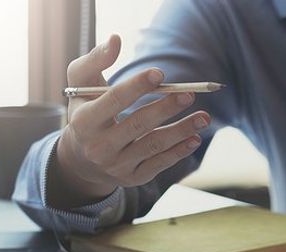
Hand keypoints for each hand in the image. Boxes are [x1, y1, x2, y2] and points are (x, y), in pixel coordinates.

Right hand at [49, 35, 210, 207]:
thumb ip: (95, 60)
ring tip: (204, 117)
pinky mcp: (133, 177)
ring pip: (153, 146)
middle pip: (138, 125)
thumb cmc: (86, 110)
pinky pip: (159, 164)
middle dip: (165, 108)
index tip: (160, 74)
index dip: (137, 86)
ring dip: (181, 131)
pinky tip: (195, 138)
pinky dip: (179, 152)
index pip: (114, 101)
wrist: (82, 158)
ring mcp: (116, 165)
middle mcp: (99, 146)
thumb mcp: (82, 86)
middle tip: (190, 95)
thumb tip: (116, 39)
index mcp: (84, 121)